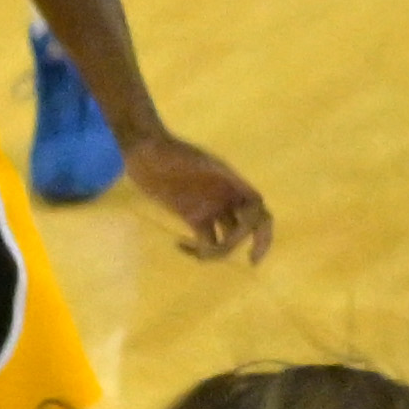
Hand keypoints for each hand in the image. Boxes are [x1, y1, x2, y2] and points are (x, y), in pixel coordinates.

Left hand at [120, 127, 271, 260]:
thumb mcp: (195, 161)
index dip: (262, 235)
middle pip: (249, 228)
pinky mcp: (192, 217)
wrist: (145, 154)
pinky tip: (180, 246)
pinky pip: (204, 239)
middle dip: (244, 246)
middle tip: (221, 255)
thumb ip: (213, 176)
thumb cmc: (170, 153)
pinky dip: (197, 249)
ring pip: (227, 237)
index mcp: (233, 186)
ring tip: (199, 254)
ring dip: (220, 250)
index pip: (259, 213)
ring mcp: (210, 209)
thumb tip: (228, 190)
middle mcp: (227, 200)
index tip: (252, 255)